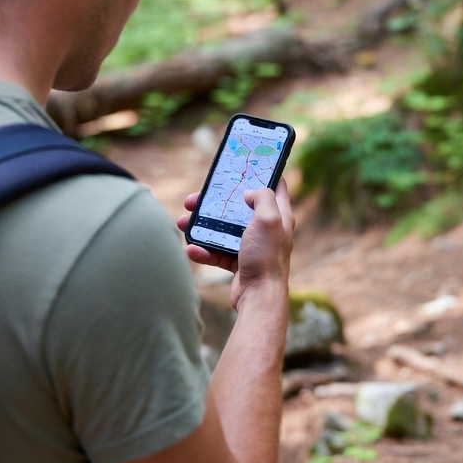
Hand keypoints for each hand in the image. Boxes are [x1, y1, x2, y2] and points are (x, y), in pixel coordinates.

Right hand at [177, 180, 293, 308]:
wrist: (259, 297)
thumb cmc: (266, 257)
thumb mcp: (269, 219)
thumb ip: (263, 197)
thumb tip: (249, 192)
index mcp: (279, 215)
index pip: (275, 186)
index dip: (261, 172)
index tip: (243, 165)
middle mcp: (266, 229)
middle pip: (238, 207)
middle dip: (215, 202)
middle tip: (194, 198)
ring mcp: (251, 246)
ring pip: (223, 228)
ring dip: (201, 225)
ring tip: (182, 222)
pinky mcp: (238, 262)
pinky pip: (217, 251)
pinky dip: (203, 250)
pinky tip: (191, 249)